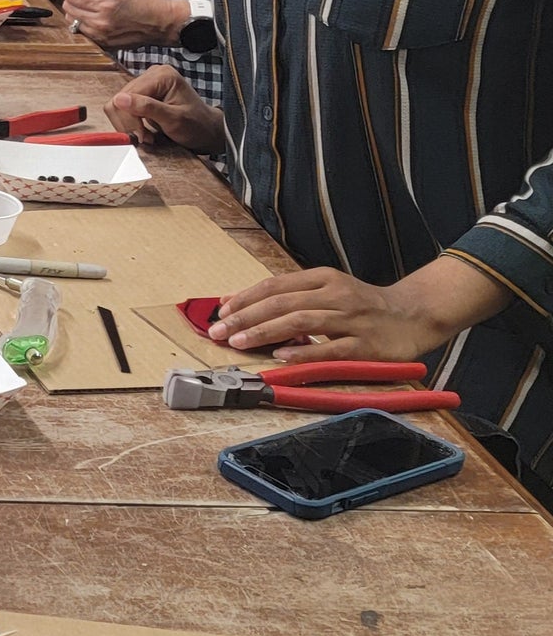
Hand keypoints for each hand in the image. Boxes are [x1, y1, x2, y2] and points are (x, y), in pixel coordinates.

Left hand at [58, 0, 185, 48]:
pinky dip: (82, 21)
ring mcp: (100, 35)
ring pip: (71, 20)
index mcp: (104, 3)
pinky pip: (81, 31)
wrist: (159, 22)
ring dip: (74, 9)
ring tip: (88, 3)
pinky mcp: (102, 44)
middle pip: (67, 7)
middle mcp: (100, 21)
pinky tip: (93, 15)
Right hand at [105, 63, 223, 151]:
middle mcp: (152, 74)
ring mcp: (147, 83)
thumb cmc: (197, 125)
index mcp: (162, 76)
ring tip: (145, 134)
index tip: (141, 136)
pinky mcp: (142, 93)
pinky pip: (124, 107)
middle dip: (128, 122)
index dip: (130, 118)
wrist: (207, 131)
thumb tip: (120, 99)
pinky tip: (143, 129)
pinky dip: (130, 122)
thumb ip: (148, 108)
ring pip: (118, 104)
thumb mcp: (174, 119)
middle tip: (144, 137)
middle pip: (120, 98)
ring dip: (128, 124)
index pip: (128, 95)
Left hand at [209, 257, 504, 363]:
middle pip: (282, 303)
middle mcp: (335, 294)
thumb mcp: (329, 291)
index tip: (220, 310)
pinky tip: (281, 357)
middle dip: (245, 317)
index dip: (245, 297)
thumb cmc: (364, 305)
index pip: (275, 285)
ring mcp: (352, 319)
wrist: (416, 314)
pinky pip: (331, 348)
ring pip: (301, 322)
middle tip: (218, 331)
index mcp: (323, 278)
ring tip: (239, 342)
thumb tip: (249, 306)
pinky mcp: (366, 345)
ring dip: (265, 332)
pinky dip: (304, 352)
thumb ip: (295, 297)